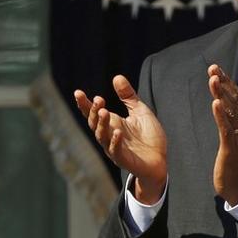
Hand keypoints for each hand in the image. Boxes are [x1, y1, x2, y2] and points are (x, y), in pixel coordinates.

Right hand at [73, 75, 167, 203]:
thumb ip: (128, 96)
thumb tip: (117, 76)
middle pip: (94, 123)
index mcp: (111, 123)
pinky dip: (115, 141)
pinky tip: (117, 132)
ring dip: (101, 124)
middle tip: (98, 100)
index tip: (78, 92)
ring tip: (104, 111)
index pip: (93, 112)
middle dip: (93, 111)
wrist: (159, 160)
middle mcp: (108, 135)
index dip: (84, 104)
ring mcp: (114, 148)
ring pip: (101, 136)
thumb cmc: (148, 137)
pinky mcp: (123, 159)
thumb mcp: (140, 111)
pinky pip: (115, 150)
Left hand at [208, 64, 237, 204]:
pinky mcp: (232, 149)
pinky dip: (221, 115)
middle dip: (224, 83)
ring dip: (221, 94)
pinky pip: (226, 129)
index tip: (216, 68)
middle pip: (236, 100)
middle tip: (213, 68)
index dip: (228, 82)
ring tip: (213, 79)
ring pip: (232, 112)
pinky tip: (215, 103)